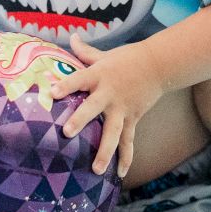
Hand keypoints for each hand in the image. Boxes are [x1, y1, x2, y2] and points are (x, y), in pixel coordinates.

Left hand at [49, 37, 163, 175]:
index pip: (78, 79)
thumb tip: (71, 37)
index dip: (66, 85)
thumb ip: (85, 52)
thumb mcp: (105, 55)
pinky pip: (128, 141)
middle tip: (67, 133)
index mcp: (99, 75)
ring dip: (105, 151)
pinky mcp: (132, 118)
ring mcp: (122, 109)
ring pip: (113, 132)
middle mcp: (109, 94)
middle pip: (92, 108)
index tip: (52, 93)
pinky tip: (119, 175)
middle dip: (80, 120)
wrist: (158, 65)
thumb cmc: (127, 59)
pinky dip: (126, 158)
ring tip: (95, 169)